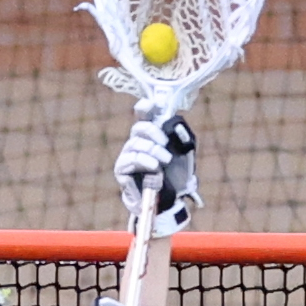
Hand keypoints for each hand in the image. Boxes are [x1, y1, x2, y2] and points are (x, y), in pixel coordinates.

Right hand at [114, 116, 199, 237]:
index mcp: (151, 134)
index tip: (154, 104)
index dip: (147, 107)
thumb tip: (173, 122)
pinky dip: (143, 161)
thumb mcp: (184, 153)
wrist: (171, 201)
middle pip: (139, 127)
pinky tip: (154, 167)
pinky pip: (130, 160)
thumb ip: (180, 136)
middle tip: (165, 142)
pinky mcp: (122, 170)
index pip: (144, 114)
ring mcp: (128, 155)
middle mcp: (137, 142)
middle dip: (153, 131)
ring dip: (152, 150)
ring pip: (135, 143)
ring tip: (164, 161)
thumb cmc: (176, 176)